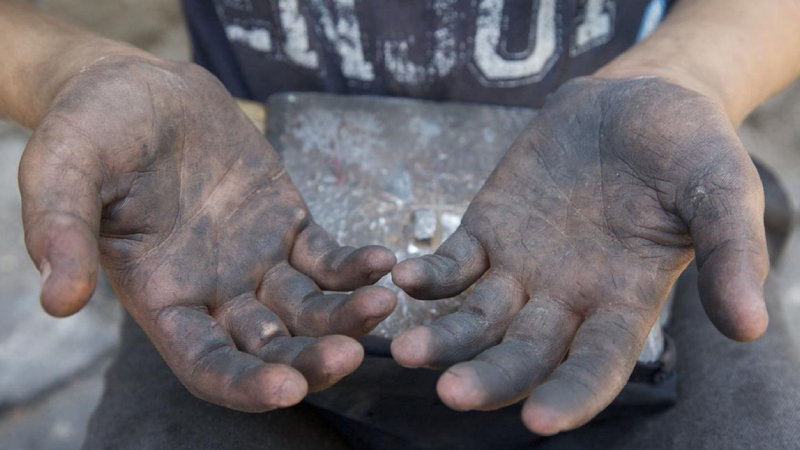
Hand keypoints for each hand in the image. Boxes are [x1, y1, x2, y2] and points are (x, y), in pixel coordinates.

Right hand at [19, 55, 396, 410]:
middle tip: (351, 352)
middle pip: (270, 348)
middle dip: (311, 358)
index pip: (206, 365)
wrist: (139, 86)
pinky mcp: (287, 226)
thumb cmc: (93, 128)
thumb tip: (58, 299)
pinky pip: (326, 259)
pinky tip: (382, 261)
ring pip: (308, 309)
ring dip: (345, 315)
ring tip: (382, 302)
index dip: (244, 385)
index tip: (288, 390)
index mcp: (161, 296)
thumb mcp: (62, 169)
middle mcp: (214, 292)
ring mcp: (255, 262)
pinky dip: (355, 266)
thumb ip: (61, 230)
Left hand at [391, 76, 768, 433]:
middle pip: (523, 355)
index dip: (571, 396)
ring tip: (405, 349)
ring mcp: (522, 267)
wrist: (636, 100)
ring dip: (444, 337)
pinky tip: (404, 278)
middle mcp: (567, 298)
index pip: (596, 366)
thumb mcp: (722, 191)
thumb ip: (732, 254)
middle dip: (489, 378)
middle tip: (452, 393)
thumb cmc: (689, 148)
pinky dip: (430, 275)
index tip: (539, 422)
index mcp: (624, 302)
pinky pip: (453, 263)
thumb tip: (751, 328)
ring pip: (477, 319)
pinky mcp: (488, 229)